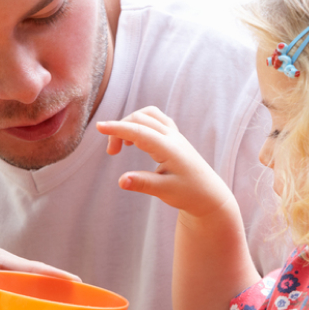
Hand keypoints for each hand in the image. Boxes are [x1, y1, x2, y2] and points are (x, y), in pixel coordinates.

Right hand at [97, 107, 234, 217]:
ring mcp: (175, 135)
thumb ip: (142, 183)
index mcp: (169, 148)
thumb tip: (121, 181)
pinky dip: (141, 122)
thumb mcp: (165, 191)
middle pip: (140, 118)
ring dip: (131, 123)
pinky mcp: (175, 137)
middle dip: (120, 129)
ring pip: (148, 114)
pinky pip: (156, 119)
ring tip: (123, 145)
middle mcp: (172, 137)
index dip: (117, 128)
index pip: (139, 131)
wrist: (210, 195)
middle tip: (112, 153)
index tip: (98, 126)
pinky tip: (136, 140)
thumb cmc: (189, 194)